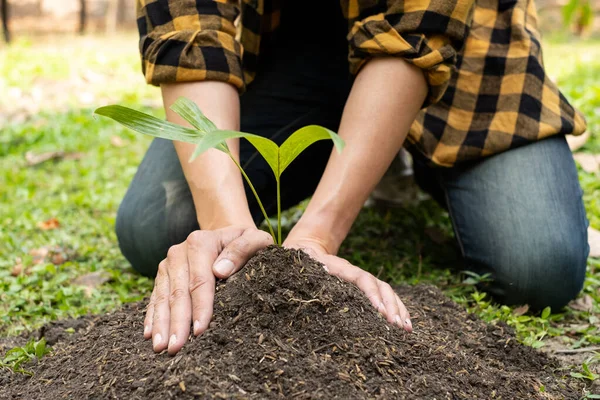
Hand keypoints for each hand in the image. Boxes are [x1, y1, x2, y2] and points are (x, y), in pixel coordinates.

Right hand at [143, 226, 272, 354]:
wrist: (227, 234)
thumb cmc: (246, 242)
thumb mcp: (255, 240)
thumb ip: (242, 250)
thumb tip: (221, 271)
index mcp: (200, 243)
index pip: (200, 281)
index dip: (200, 307)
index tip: (200, 330)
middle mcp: (179, 252)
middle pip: (178, 292)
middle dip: (176, 322)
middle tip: (175, 348)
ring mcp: (168, 263)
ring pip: (163, 297)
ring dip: (161, 324)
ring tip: (160, 347)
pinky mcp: (163, 274)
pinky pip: (155, 297)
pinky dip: (152, 316)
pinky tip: (149, 334)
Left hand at [283, 236, 411, 332]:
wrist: (307, 249)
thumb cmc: (299, 260)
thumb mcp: (298, 261)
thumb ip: (306, 263)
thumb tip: (318, 265)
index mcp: (341, 268)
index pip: (362, 279)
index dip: (372, 294)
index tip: (380, 312)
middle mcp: (355, 273)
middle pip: (380, 286)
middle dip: (391, 306)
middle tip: (398, 326)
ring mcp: (361, 280)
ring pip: (387, 292)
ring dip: (398, 309)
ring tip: (407, 329)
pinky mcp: (363, 289)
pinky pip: (385, 298)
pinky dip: (396, 309)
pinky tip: (404, 325)